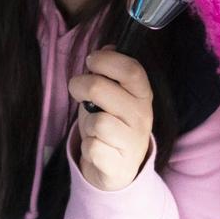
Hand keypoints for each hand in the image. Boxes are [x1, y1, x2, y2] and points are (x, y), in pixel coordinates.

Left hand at [70, 49, 153, 190]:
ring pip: (98, 121)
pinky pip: (93, 148)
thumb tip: (108, 47)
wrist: (118, 171)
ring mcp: (133, 143)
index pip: (132, 69)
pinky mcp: (119, 166)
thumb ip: (111, 73)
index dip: (106, 60)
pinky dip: (88, 147)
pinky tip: (96, 148)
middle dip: (80, 85)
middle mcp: (142, 117)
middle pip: (101, 89)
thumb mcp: (113, 96)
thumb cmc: (112, 125)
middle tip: (77, 90)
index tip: (90, 61)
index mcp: (142, 96)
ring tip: (93, 126)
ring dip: (87, 122)